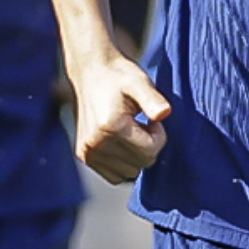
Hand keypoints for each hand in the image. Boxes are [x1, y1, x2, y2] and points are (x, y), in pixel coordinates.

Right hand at [67, 47, 170, 183]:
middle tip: (142, 124)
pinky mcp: (83, 156)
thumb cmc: (120, 76)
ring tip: (131, 131)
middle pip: (141, 164)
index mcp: (109, 126)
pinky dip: (124, 163)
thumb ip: (153, 99)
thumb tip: (165, 113)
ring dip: (136, 155)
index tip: (152, 120)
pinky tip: (122, 141)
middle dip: (148, 146)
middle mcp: (94, 143)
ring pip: (129, 173)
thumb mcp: (140, 82)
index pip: (149, 152)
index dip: (158, 135)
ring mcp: (87, 152)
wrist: (92, 72)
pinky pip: (115, 176)